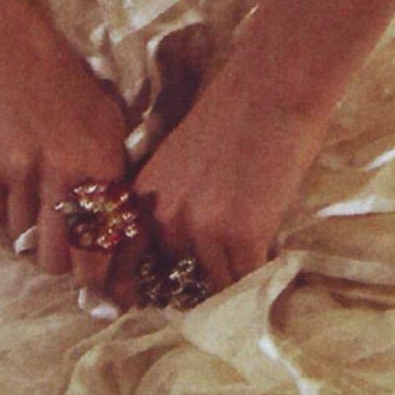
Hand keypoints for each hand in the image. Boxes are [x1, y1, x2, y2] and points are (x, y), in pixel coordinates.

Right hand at [0, 0, 132, 277]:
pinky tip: (14, 204)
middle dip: (66, 266)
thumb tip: (122, 235)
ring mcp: (16, 175)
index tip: (106, 297)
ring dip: (34, 243)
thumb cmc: (64, 82)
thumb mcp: (107, 120)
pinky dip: (7, 224)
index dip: (105, 277)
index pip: (106, 241)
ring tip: (39, 223)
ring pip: (27, 244)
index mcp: (99, 160)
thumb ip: (114, 174)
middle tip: (68, 260)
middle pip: (60, 257)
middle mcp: (60, 173)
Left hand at [117, 60, 325, 303]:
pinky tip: (269, 271)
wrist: (269, 92)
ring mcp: (203, 230)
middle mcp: (165, 219)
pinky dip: (259, 282)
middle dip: (192, 288)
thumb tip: (174, 248)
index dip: (132, 286)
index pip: (124, 258)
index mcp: (144, 198)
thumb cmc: (230, 116)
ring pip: (214, 284)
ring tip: (246, 283)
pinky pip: (247, 278)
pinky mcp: (244, 236)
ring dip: (231, 287)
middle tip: (211, 291)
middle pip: (173, 279)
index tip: (141, 302)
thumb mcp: (176, 161)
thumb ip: (168, 202)